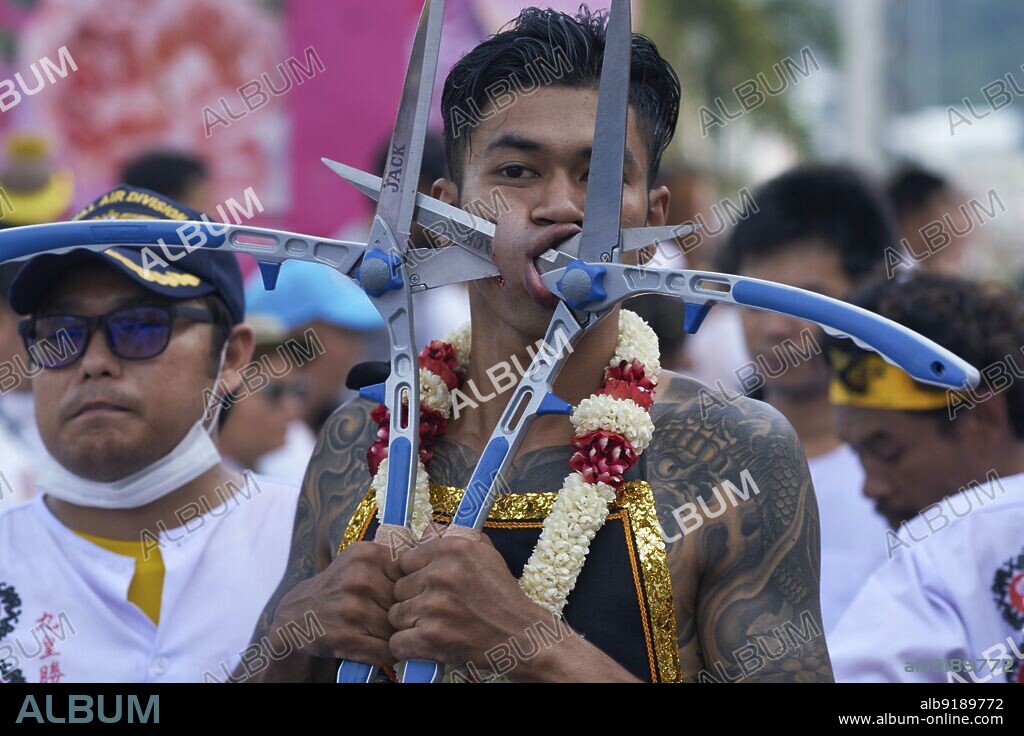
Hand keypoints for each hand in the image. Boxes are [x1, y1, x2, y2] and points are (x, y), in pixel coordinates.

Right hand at [273, 539, 401, 667]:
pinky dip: (386, 654)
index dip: (411, 593)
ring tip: (382, 633)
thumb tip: (435, 577)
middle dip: (403, 617)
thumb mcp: (362, 561)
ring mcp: (351, 608)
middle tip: (391, 619)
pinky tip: (376, 646)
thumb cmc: (341, 587)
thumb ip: (396, 563)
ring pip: (396, 630)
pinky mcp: (345, 636)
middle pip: (406, 605)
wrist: (299, 614)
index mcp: (368, 554)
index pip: (412, 578)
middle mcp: (359, 578)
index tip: (402, 598)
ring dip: (394, 637)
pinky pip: (385, 651)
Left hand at [388, 529, 545, 669]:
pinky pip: (398, 642)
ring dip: (410, 623)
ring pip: (396, 615)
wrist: (521, 635)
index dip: (414, 575)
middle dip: (412, 599)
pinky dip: (409, 647)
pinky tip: (426, 644)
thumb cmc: (502, 595)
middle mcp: (441, 574)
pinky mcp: (431, 637)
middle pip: (398, 588)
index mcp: (452, 549)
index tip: (427, 585)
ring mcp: (434, 607)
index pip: (405, 560)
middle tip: (434, 608)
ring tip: (433, 625)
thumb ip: (453, 538)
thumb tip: (425, 530)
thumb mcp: (485, 554)